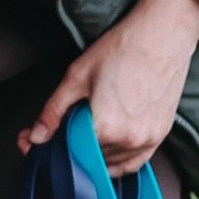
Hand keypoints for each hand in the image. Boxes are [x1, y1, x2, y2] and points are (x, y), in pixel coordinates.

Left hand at [21, 0, 198, 177]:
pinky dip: (117, 162)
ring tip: (85, 132)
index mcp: (105, 127)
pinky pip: (134, 163)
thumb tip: (35, 137)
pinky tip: (105, 150)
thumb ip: (53, 111)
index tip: (38, 138)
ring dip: (93, 156)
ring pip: (111, 165)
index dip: (51, 146)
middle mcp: (128, 140)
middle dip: (70, 148)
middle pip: (89, 159)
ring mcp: (147, 140)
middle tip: (59, 130)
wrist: (163, 33)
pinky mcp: (161, 135)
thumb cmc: (122, 48)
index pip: (69, 152)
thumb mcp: (77, 77)